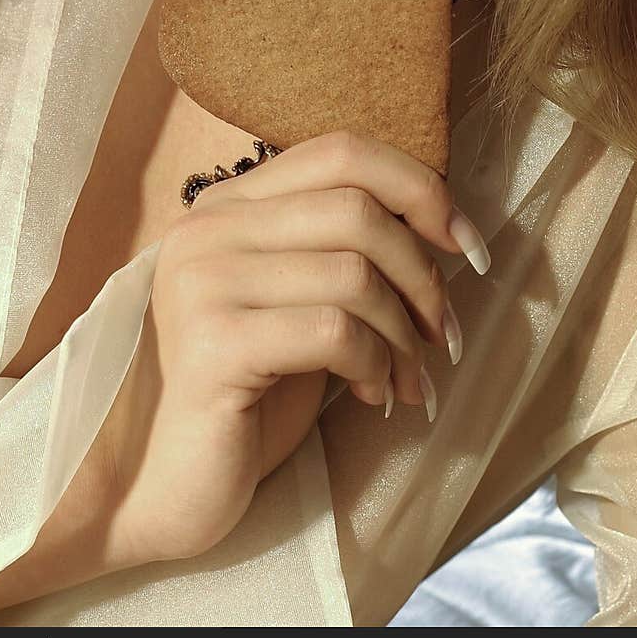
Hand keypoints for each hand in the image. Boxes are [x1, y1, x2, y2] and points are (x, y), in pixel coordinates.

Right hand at [96, 130, 478, 567]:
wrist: (169, 485)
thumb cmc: (250, 392)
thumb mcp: (301, 301)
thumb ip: (343, 251)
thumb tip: (444, 227)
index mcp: (230, 204)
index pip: (341, 151)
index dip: (420, 189)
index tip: (467, 246)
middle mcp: (207, 227)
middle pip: (358, 211)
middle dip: (423, 276)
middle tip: (441, 337)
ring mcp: (202, 281)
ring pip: (354, 274)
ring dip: (403, 335)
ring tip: (409, 380)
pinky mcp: (212, 343)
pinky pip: (333, 331)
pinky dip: (375, 366)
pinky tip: (374, 398)